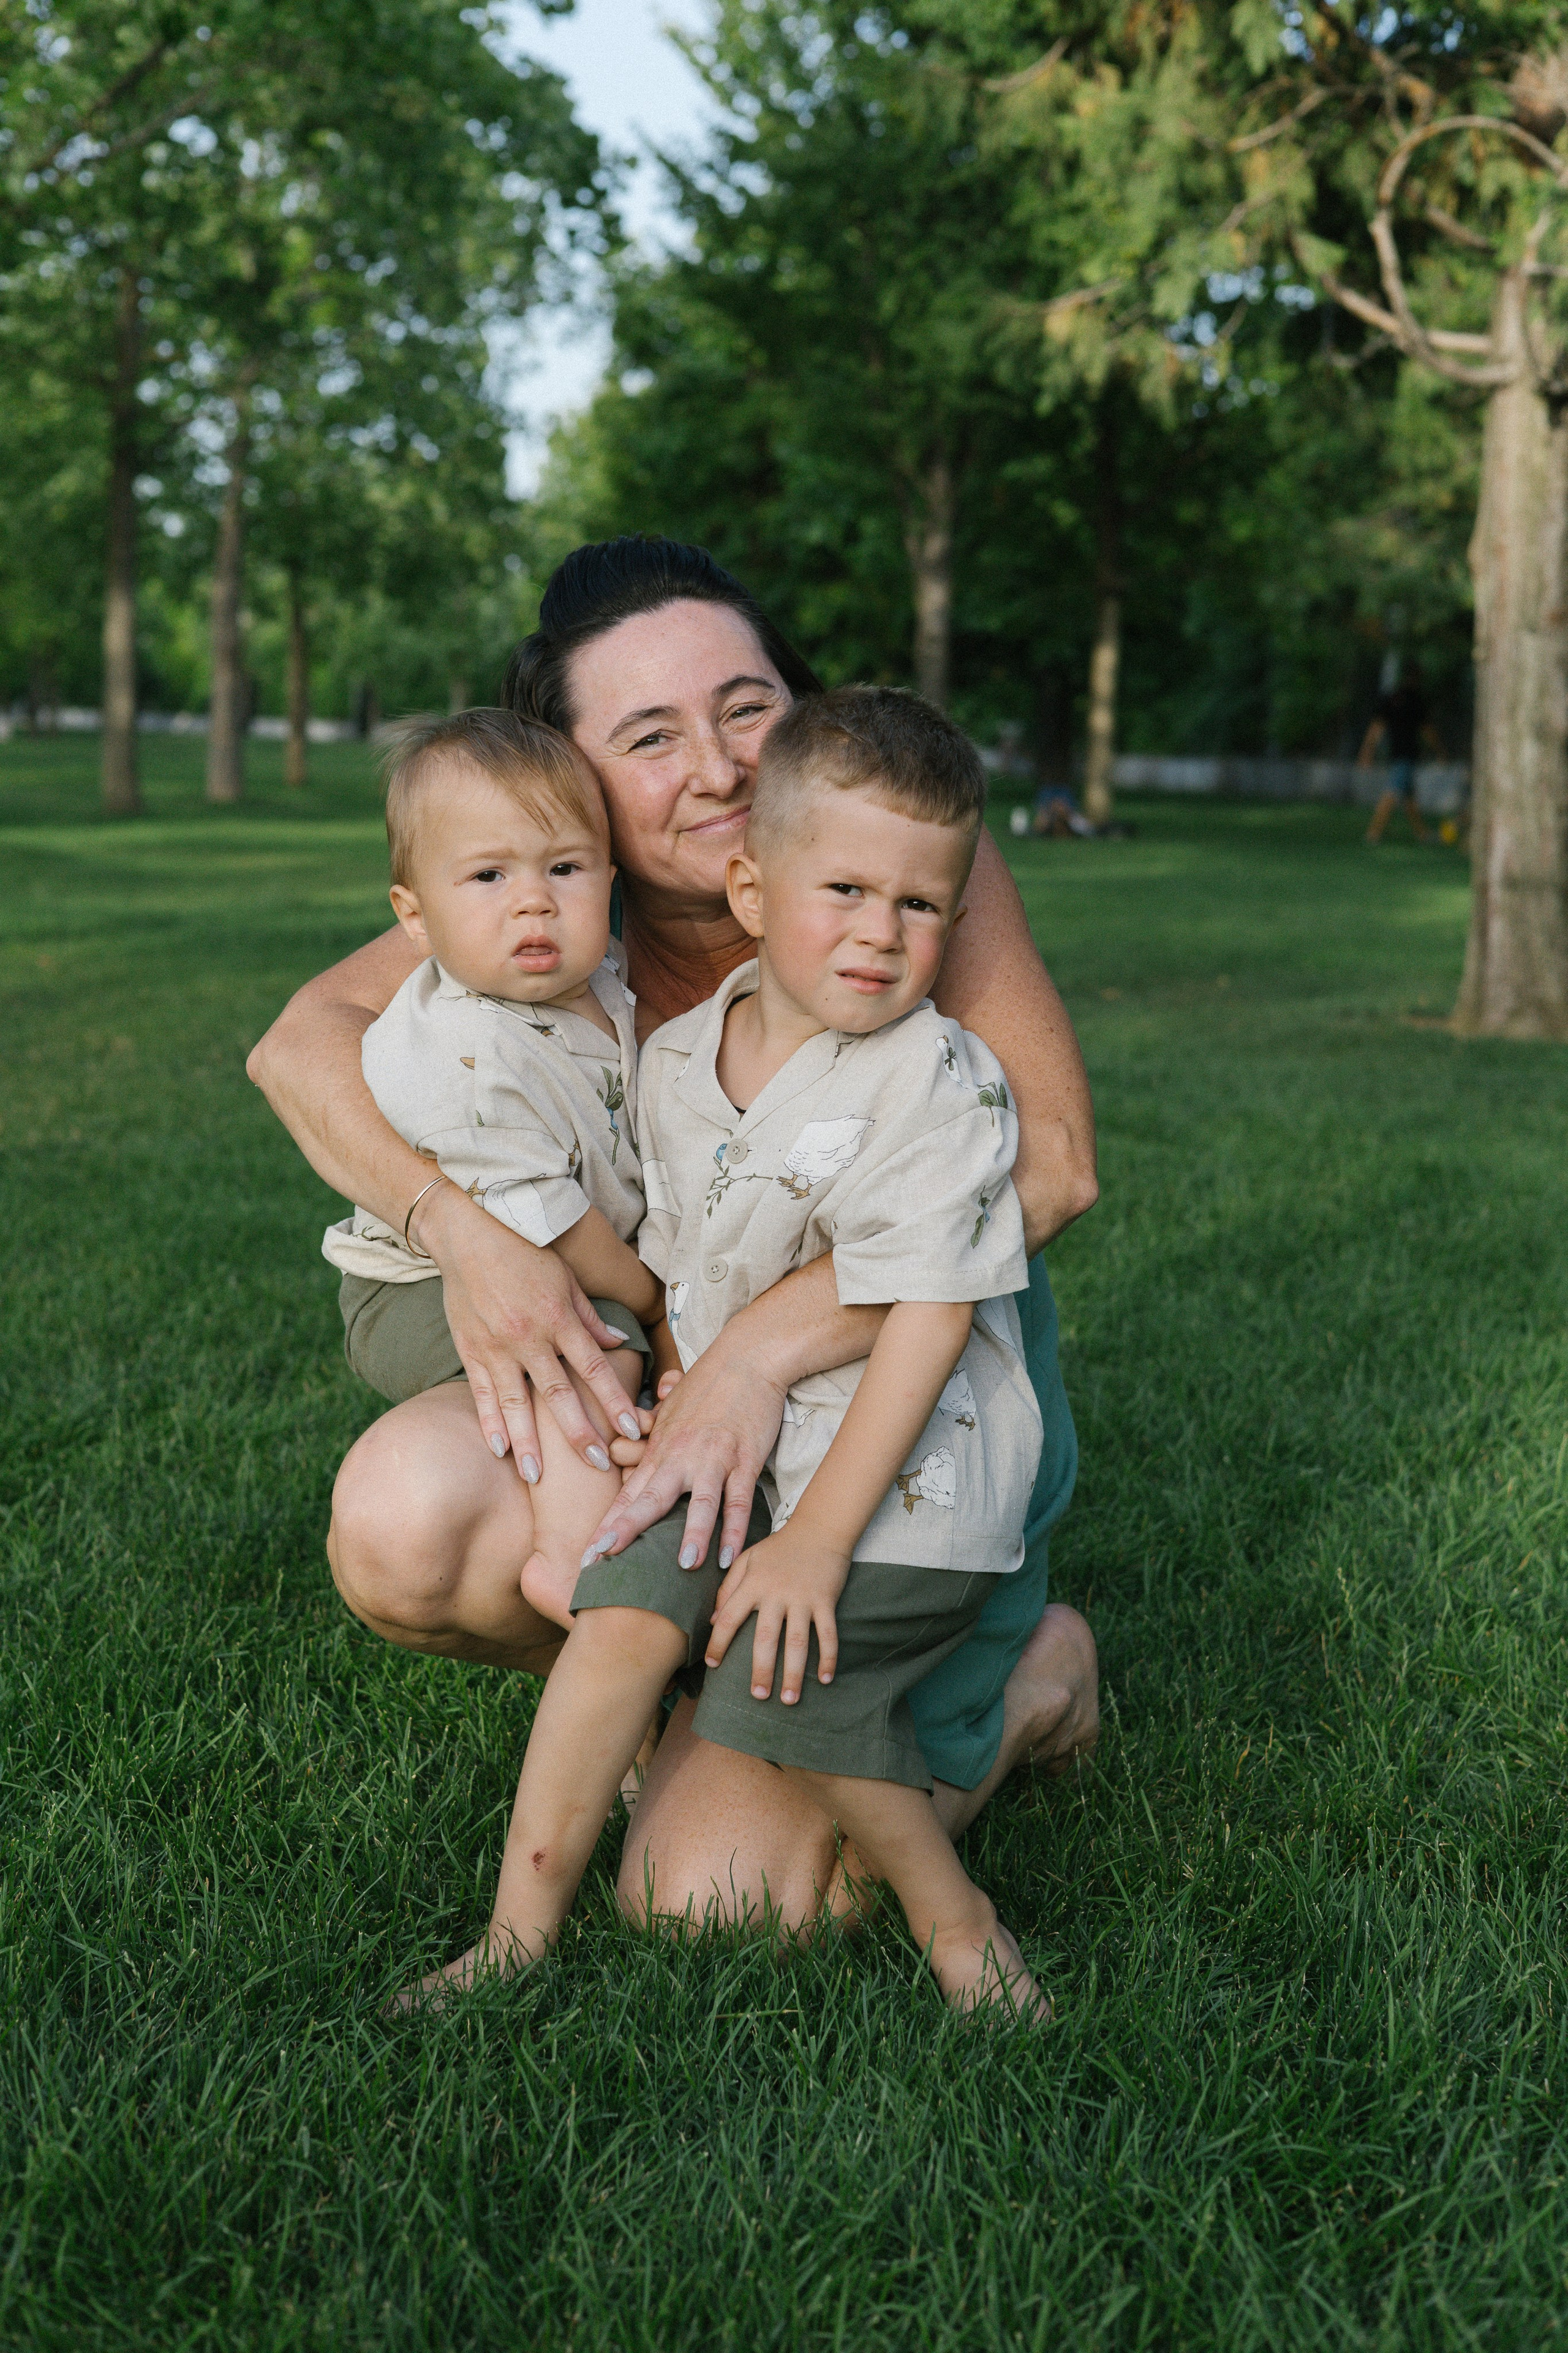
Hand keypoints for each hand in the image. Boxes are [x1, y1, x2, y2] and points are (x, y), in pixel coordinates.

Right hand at [414, 1182, 641, 1477]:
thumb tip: (617, 1344)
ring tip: (538, 1476)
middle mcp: (530, 1336)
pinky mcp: (470, 1350)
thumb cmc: (524, 1254)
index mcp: (559, 1318)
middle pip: (560, 1393)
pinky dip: (490, 1422)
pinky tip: (499, 1450)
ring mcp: (497, 1346)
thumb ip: (590, 1317)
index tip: (633, 1430)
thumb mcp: (566, 1279)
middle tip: (596, 1466)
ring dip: (529, 1442)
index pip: (594, 1368)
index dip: (614, 1401)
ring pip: (517, 1402)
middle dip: (579, 1433)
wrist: (469, 1235)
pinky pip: (482, 1393)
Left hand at [580, 1328, 784, 1573]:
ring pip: (701, 1502)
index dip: (609, 1525)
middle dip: (626, 1531)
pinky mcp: (745, 1459)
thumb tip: (636, 1434)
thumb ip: (653, 1431)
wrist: (748, 1357)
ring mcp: (714, 1459)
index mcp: (660, 1449)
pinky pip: (740, 1499)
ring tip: (684, 1565)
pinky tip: (729, 1555)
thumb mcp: (671, 1408)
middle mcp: (681, 1457)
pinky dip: (736, 1529)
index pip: (629, 1493)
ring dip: (693, 1534)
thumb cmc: (709, 1382)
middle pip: (650, 1499)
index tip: (589, 1555)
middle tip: (602, 1561)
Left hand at [703, 1522, 850, 1704]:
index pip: (730, 1618)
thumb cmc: (779, 1546)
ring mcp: (803, 1598)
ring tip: (789, 1700)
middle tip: (758, 1696)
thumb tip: (714, 1620)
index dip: (718, 1642)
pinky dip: (829, 1657)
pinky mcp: (826, 1600)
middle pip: (766, 1638)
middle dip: (761, 1670)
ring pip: (798, 1642)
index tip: (712, 1665)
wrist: (819, 1527)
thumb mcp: (748, 1559)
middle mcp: (777, 1593)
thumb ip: (729, 1587)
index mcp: (753, 1583)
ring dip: (794, 1673)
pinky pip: (828, 1634)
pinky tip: (826, 1679)